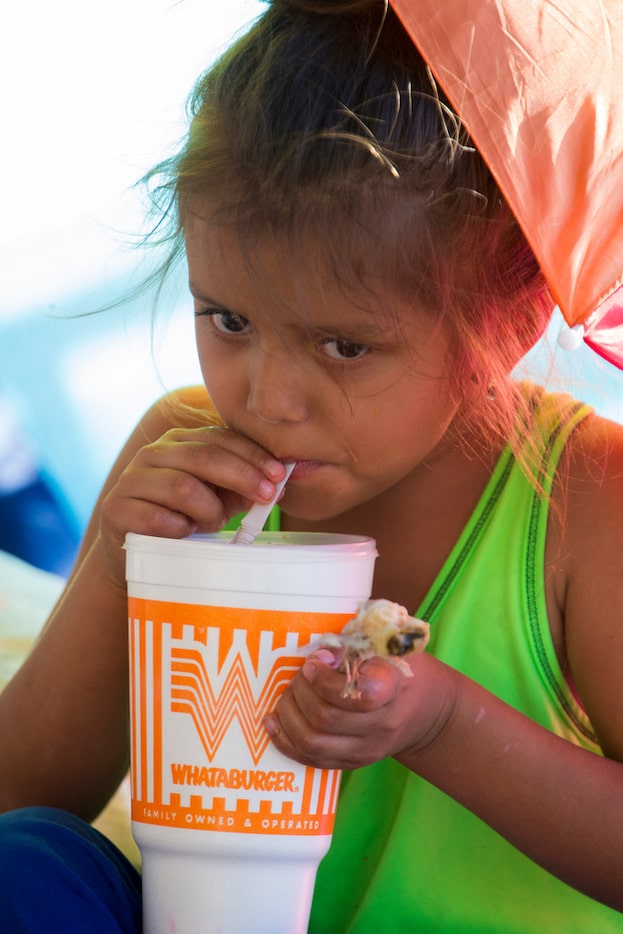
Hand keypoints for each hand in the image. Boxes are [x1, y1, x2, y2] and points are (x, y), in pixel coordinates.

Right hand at [98, 424, 285, 583]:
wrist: (133, 550)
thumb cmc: (183, 517)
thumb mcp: (217, 499)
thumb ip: (242, 487)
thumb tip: (279, 485)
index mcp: (179, 442)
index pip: (219, 438)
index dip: (253, 454)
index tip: (279, 475)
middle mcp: (152, 454)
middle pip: (203, 456)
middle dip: (241, 475)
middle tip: (265, 496)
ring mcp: (131, 480)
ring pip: (182, 486)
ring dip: (209, 509)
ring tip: (215, 524)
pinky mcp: (115, 509)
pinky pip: (158, 517)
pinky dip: (181, 528)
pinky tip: (186, 533)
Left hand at [265, 648, 457, 770]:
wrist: (426, 712)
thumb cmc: (400, 669)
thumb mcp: (388, 647)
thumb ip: (355, 644)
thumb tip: (315, 647)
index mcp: (393, 689)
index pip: (358, 695)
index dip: (326, 679)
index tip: (316, 660)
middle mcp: (381, 726)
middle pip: (326, 718)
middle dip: (301, 692)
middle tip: (299, 674)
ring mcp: (366, 750)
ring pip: (313, 742)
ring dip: (289, 715)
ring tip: (287, 695)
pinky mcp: (352, 763)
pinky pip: (311, 759)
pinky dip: (285, 740)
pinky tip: (274, 720)